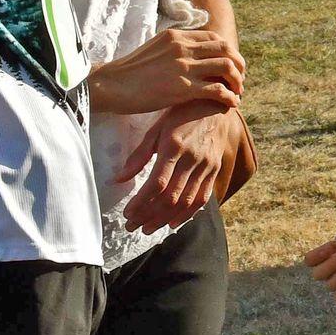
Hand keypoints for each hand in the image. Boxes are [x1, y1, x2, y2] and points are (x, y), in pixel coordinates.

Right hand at [89, 23, 242, 115]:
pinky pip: (218, 90)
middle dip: (239, 65)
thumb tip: (192, 55)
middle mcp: (183, 47)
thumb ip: (175, 49)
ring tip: (237, 92)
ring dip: (237, 81)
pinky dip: (230, 97)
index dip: (229, 51)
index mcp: (177, 36)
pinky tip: (231, 104)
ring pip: (227, 67)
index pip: (214, 38)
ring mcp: (184, 66)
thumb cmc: (129, 72)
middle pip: (226, 50)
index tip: (232, 64)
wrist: (110, 85)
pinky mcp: (183, 88)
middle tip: (240, 80)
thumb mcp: (155, 49)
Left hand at [120, 101, 244, 225]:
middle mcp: (192, 159)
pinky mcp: (214, 170)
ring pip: (186, 201)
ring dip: (165, 218)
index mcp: (174, 147)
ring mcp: (206, 166)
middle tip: (132, 226)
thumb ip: (139, 155)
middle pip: (170, 197)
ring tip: (148, 228)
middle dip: (149, 215)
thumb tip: (119, 179)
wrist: (216, 105)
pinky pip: (202, 198)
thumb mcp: (156, 129)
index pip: (157, 183)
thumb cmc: (181, 114)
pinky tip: (173, 222)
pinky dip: (187, 214)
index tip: (127, 213)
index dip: (141, 202)